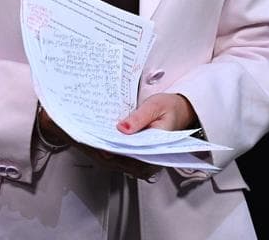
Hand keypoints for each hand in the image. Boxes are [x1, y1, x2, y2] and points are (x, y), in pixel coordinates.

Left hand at [78, 94, 197, 180]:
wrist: (180, 109)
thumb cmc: (169, 107)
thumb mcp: (155, 106)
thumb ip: (139, 118)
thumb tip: (123, 128)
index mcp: (160, 145)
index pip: (135, 155)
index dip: (117, 152)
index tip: (102, 146)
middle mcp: (153, 157)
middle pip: (125, 162)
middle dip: (105, 154)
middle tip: (89, 143)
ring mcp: (145, 158)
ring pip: (120, 163)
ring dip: (103, 155)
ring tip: (88, 143)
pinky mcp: (138, 155)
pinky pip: (121, 158)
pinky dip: (107, 152)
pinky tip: (96, 144)